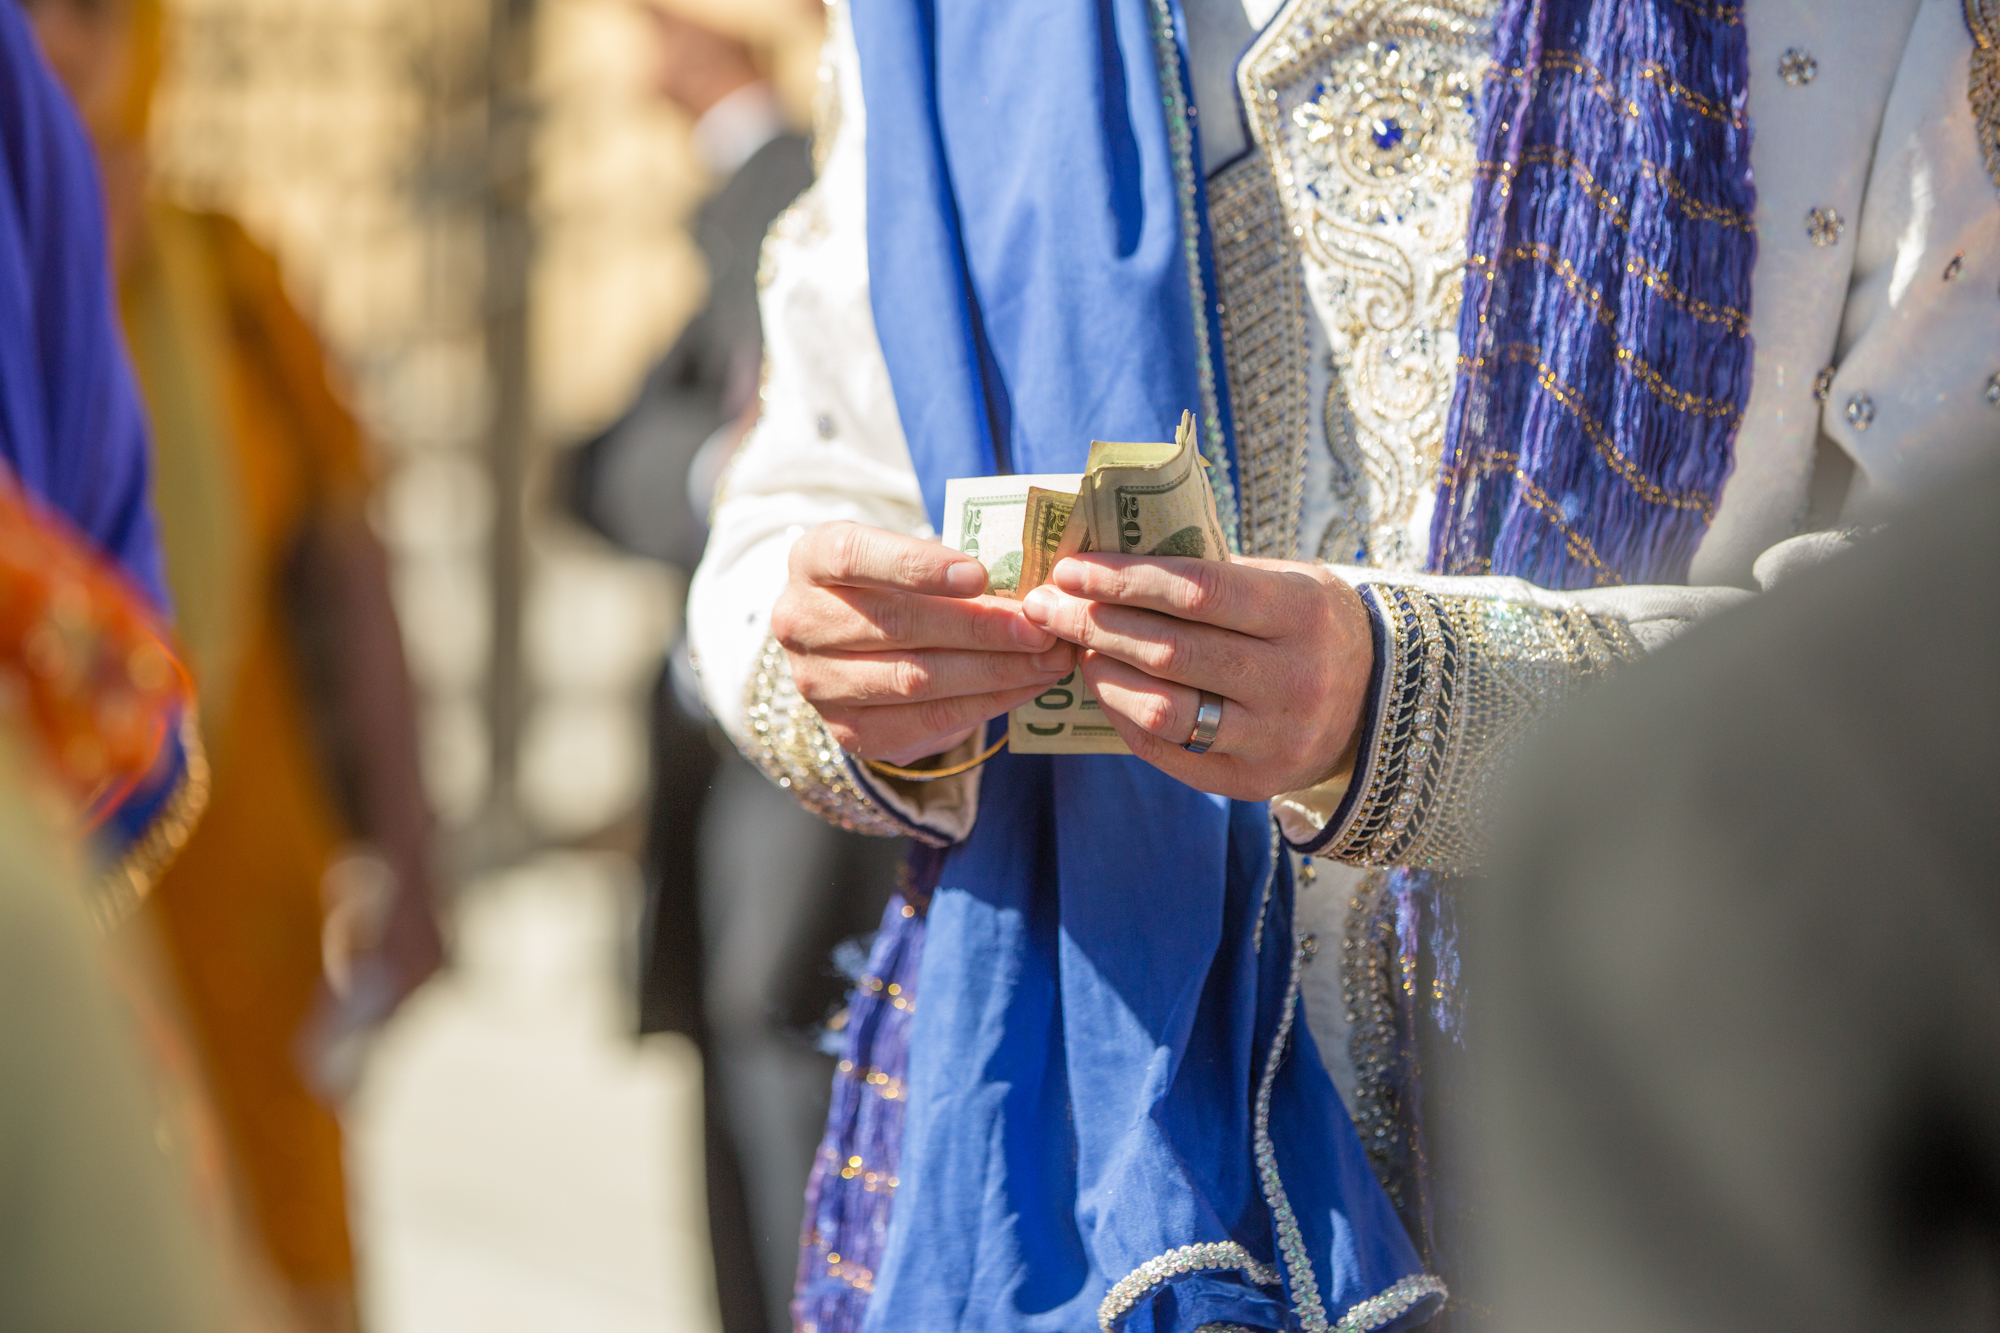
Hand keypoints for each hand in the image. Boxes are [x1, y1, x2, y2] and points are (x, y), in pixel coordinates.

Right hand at [773, 521, 1076, 766]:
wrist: (858, 648)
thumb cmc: (897, 585)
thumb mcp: (909, 556)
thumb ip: (953, 564)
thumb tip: (1032, 584)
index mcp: (812, 558)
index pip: (855, 556)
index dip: (917, 566)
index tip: (980, 574)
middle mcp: (800, 621)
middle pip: (895, 623)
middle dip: (978, 626)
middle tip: (1039, 626)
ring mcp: (817, 682)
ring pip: (914, 678)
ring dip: (992, 670)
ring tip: (1046, 659)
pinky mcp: (849, 730)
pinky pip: (927, 720)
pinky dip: (986, 703)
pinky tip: (1025, 686)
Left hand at [1020, 555, 1372, 801]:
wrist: (1379, 702)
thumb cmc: (1307, 624)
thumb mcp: (1282, 582)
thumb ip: (1209, 574)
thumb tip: (1105, 563)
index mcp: (1301, 613)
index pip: (1198, 591)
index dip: (1125, 578)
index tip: (1071, 568)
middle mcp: (1294, 680)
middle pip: (1170, 652)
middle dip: (1094, 624)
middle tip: (1048, 606)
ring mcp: (1276, 739)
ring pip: (1163, 710)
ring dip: (1104, 675)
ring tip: (1078, 649)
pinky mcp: (1254, 783)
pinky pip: (1169, 753)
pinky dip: (1125, 718)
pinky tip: (1106, 688)